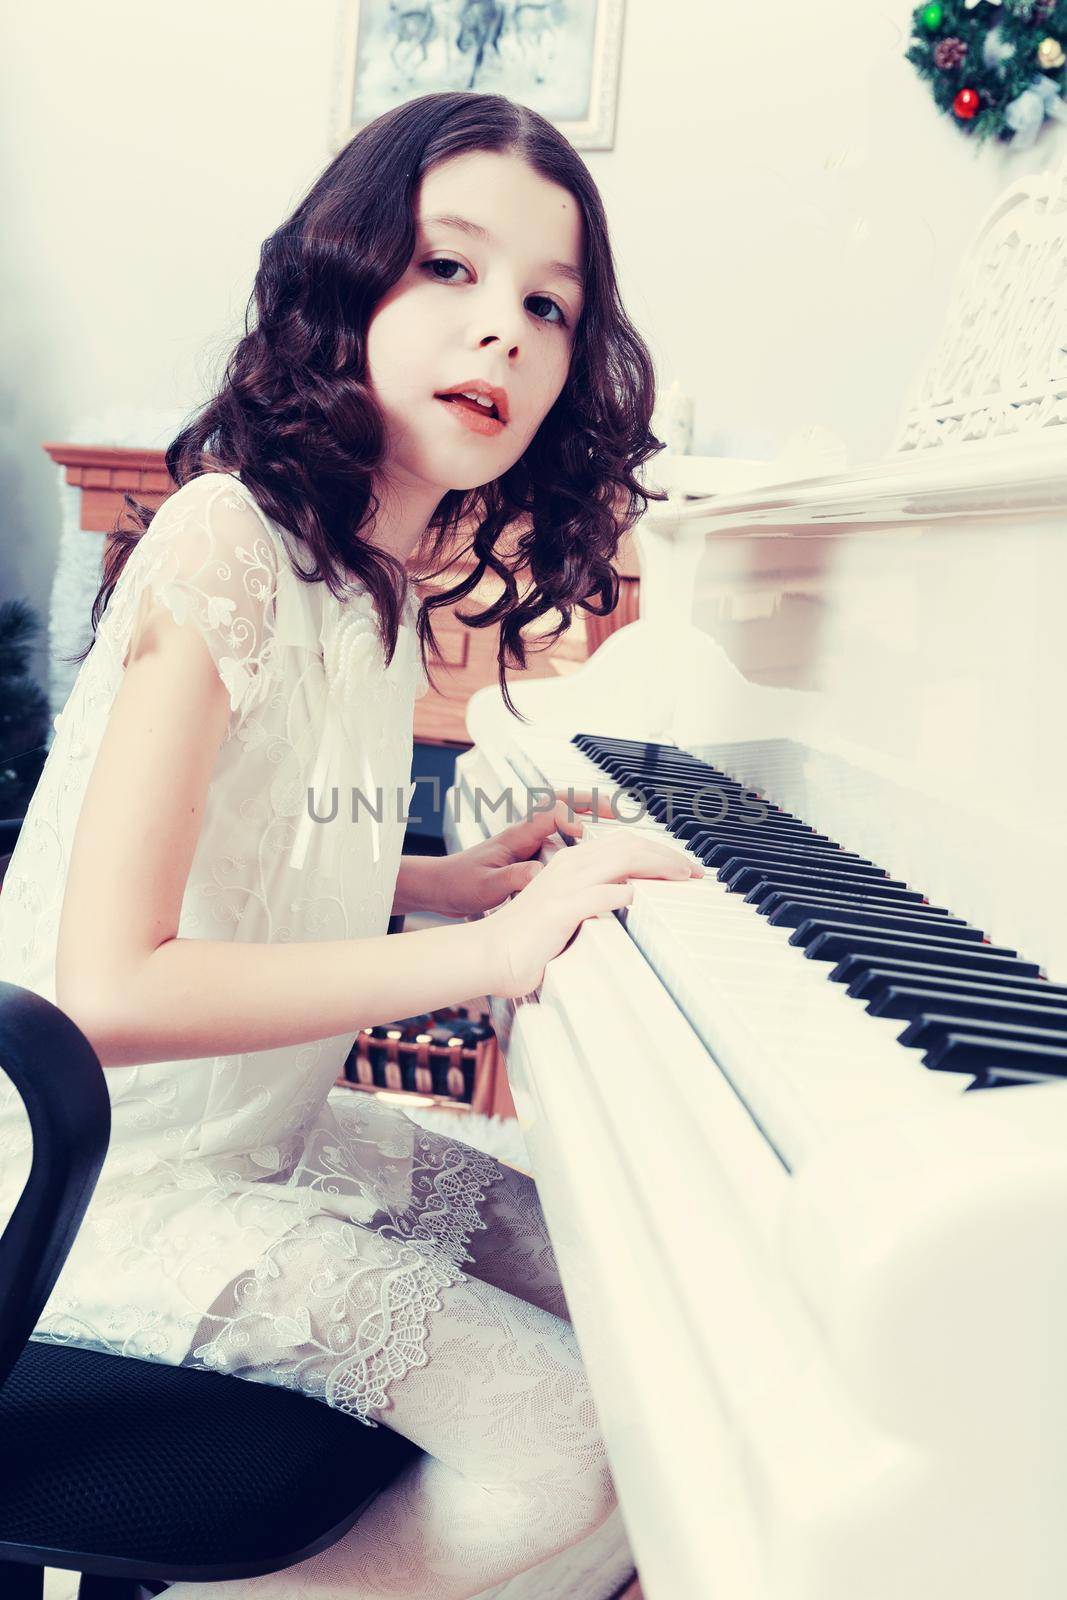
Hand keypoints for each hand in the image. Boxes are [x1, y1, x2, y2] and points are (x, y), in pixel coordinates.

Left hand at [432, 788, 615, 918]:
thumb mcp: (486, 887)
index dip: (569, 818)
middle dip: (591, 801)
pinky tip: (596, 847)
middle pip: (563, 802)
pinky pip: (561, 836)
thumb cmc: (460, 884)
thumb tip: (541, 874)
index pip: (549, 813)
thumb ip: (514, 879)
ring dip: (591, 813)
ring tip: (619, 821)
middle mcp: (525, 832)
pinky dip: (582, 835)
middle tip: (619, 809)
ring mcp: (529, 840)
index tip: (582, 834)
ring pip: (565, 816)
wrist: (442, 887)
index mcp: (516, 835)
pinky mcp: (531, 852)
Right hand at [482, 828, 703, 999]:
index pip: (623, 844)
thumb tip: (628, 897)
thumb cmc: (527, 940)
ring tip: (681, 878)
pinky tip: (639, 897)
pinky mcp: (559, 910)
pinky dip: (623, 892)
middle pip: (628, 845)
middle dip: (667, 854)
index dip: (657, 851)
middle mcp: (569, 867)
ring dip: (657, 866)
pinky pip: (599, 894)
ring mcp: (563, 886)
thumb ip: (592, 899)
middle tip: (694, 872)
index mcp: (570, 863)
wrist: (490, 955)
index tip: (683, 868)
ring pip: (620, 859)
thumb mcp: (566, 912)